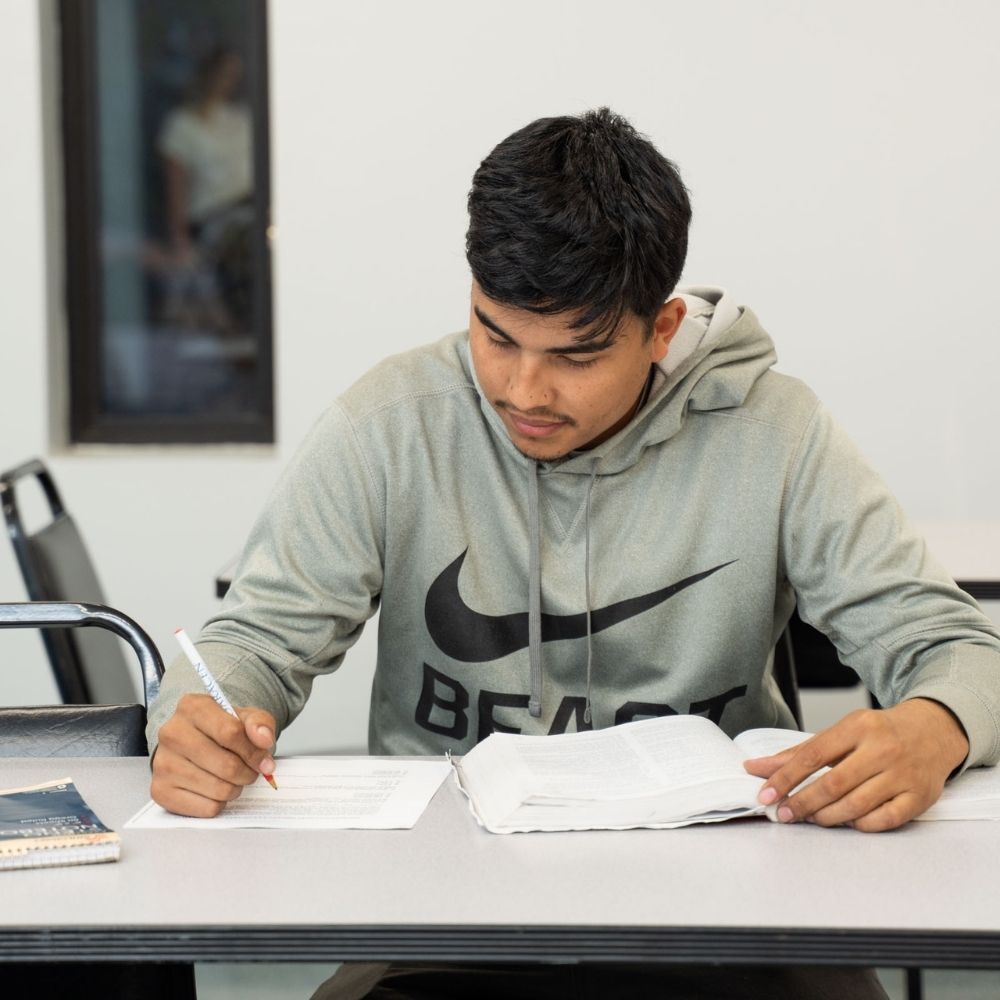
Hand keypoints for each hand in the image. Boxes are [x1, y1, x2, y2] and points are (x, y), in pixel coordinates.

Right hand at [150, 693, 276, 816]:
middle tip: (250, 771)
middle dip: (247, 772)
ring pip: (218, 789)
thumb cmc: (221, 730)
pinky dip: (219, 803)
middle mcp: (171, 733)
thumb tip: (263, 739)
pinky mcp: (160, 791)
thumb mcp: (245, 718)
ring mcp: (162, 763)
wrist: (195, 742)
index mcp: (192, 707)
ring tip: (233, 778)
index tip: (264, 759)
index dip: (254, 751)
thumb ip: (260, 723)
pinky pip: (206, 808)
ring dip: (235, 788)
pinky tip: (215, 789)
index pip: (231, 733)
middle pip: (226, 764)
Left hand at [743, 698, 968, 831]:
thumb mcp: (841, 732)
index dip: (786, 777)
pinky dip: (860, 825)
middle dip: (802, 802)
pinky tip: (847, 822)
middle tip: (783, 813)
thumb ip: (800, 752)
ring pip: (857, 805)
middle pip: (833, 784)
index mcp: (858, 726)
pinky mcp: (920, 797)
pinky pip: (884, 819)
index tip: (766, 793)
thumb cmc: (879, 732)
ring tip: (811, 818)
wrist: (933, 730)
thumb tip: (756, 767)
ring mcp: (903, 774)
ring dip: (827, 816)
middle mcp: (882, 749)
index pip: (813, 755)